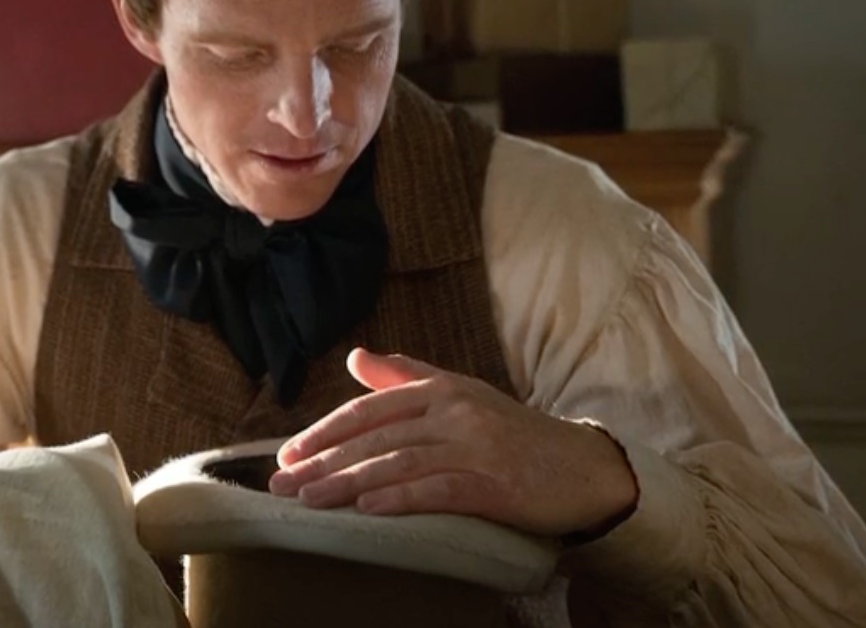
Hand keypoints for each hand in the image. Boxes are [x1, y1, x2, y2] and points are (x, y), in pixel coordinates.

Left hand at [268, 349, 637, 537]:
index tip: (288, 454)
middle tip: (283, 484)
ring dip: (347, 483)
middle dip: (322, 461)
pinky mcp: (495, 484)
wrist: (582, 467)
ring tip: (310, 500)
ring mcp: (475, 447)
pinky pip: (438, 490)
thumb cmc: (513, 433)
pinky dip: (400, 499)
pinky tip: (369, 509)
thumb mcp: (459, 395)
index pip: (368, 409)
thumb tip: (355, 357)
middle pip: (374, 438)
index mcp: (440, 390)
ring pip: (397, 463)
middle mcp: (454, 412)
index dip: (323, 431)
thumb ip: (406, 376)